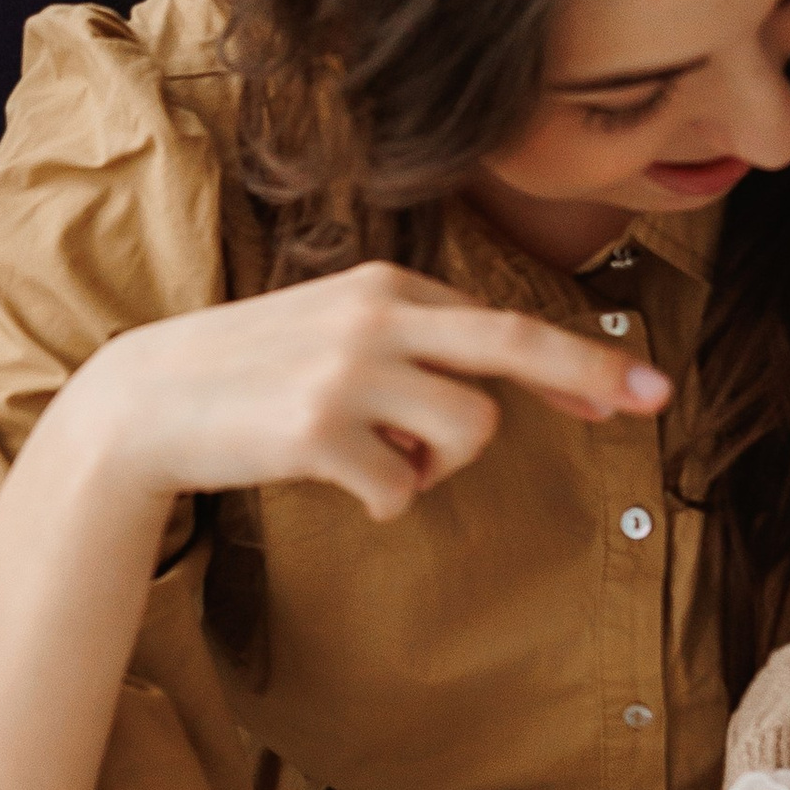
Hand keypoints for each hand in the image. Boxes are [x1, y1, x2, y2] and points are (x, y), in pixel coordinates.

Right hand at [55, 262, 669, 528]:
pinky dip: (379, 500)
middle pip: (513, 348)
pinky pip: (400, 490)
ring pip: (467, 433)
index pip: (501, 324)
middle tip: (649, 401)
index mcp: (383, 288)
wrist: (140, 403)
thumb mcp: (328, 330)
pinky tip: (330, 480)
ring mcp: (350, 373)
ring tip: (375, 461)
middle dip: (589, 375)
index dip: (576, 362)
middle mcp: (376, 318)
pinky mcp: (320, 430)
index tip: (639, 390)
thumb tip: (485, 395)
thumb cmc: (242, 374)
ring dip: (434, 467)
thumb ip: (403, 342)